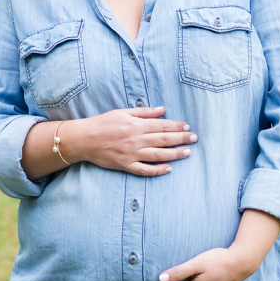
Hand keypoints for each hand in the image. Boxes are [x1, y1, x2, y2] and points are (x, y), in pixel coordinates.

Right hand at [65, 106, 196, 176]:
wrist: (84, 139)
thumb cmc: (103, 123)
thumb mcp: (123, 112)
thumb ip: (144, 112)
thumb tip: (162, 109)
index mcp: (136, 125)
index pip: (162, 125)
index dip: (177, 126)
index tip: (188, 127)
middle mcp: (136, 140)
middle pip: (164, 140)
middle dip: (181, 139)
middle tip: (194, 139)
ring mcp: (131, 154)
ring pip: (158, 155)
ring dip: (175, 154)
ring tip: (187, 153)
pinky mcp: (125, 166)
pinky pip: (144, 170)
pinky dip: (157, 170)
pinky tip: (168, 169)